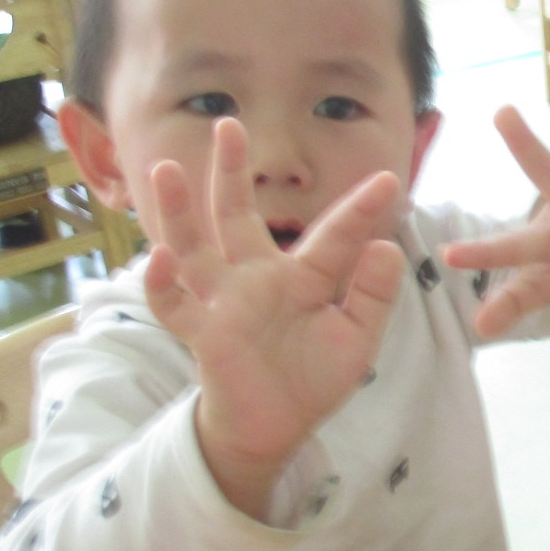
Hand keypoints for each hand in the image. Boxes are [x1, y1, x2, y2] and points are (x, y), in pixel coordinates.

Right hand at [143, 118, 405, 514]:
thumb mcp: (357, 340)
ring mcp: (224, 302)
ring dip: (179, 211)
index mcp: (303, 277)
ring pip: (195, 247)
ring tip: (168, 169)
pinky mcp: (203, 333)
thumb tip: (388, 248)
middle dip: (231, 172)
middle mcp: (257, 278)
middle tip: (229, 124)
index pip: (334, 237)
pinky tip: (159, 260)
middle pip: (237, 216)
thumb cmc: (314, 376)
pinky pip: (174, 305)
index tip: (390, 180)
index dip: (361, 211)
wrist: (275, 426)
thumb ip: (372, 296)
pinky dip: (161, 285)